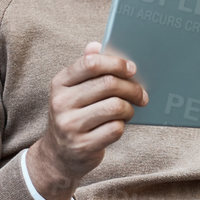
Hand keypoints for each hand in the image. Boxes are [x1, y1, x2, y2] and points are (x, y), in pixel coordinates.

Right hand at [27, 41, 146, 199]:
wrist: (58, 155)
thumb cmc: (74, 115)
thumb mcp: (73, 91)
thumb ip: (85, 68)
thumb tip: (96, 45)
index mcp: (60, 83)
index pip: (90, 63)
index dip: (116, 63)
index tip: (132, 69)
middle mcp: (61, 103)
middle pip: (108, 84)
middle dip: (131, 88)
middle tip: (142, 94)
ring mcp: (70, 125)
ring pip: (115, 107)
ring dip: (129, 108)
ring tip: (129, 111)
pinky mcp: (82, 145)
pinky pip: (115, 129)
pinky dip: (122, 126)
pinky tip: (118, 126)